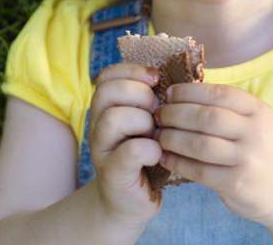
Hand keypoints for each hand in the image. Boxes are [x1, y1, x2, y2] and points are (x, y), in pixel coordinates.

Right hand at [88, 63, 162, 225]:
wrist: (130, 202)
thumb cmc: (145, 156)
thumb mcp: (147, 122)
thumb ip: (151, 99)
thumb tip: (175, 72)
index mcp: (105, 109)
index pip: (107, 76)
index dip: (132, 71)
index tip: (156, 79)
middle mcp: (97, 126)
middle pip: (108, 92)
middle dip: (140, 95)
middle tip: (156, 112)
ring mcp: (102, 151)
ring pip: (114, 118)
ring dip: (143, 122)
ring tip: (155, 135)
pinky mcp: (113, 174)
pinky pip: (130, 151)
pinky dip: (149, 149)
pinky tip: (157, 155)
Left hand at [154, 83, 272, 226]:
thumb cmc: (264, 150)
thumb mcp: (257, 121)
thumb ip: (228, 109)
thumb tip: (182, 94)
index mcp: (259, 110)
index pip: (219, 93)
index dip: (189, 92)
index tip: (170, 94)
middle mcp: (255, 132)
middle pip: (206, 117)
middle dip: (176, 114)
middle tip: (158, 115)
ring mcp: (247, 159)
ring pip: (199, 144)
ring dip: (172, 138)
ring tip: (159, 135)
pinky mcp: (237, 184)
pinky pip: (199, 171)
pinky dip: (178, 163)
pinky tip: (165, 158)